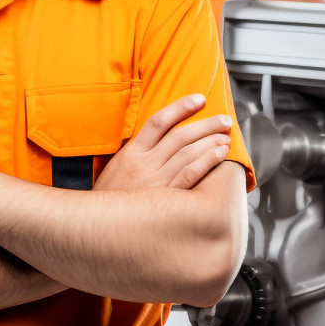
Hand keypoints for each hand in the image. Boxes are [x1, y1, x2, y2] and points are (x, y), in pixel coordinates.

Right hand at [94, 93, 232, 190]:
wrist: (98, 226)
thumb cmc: (110, 198)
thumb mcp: (116, 168)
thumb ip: (136, 153)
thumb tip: (160, 139)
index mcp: (131, 152)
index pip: (158, 122)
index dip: (181, 107)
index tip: (199, 99)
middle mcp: (144, 163)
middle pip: (180, 136)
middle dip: (206, 125)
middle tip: (224, 120)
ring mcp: (155, 180)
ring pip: (188, 153)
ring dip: (210, 142)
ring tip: (226, 137)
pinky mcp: (165, 197)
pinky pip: (190, 175)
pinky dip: (207, 162)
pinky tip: (219, 155)